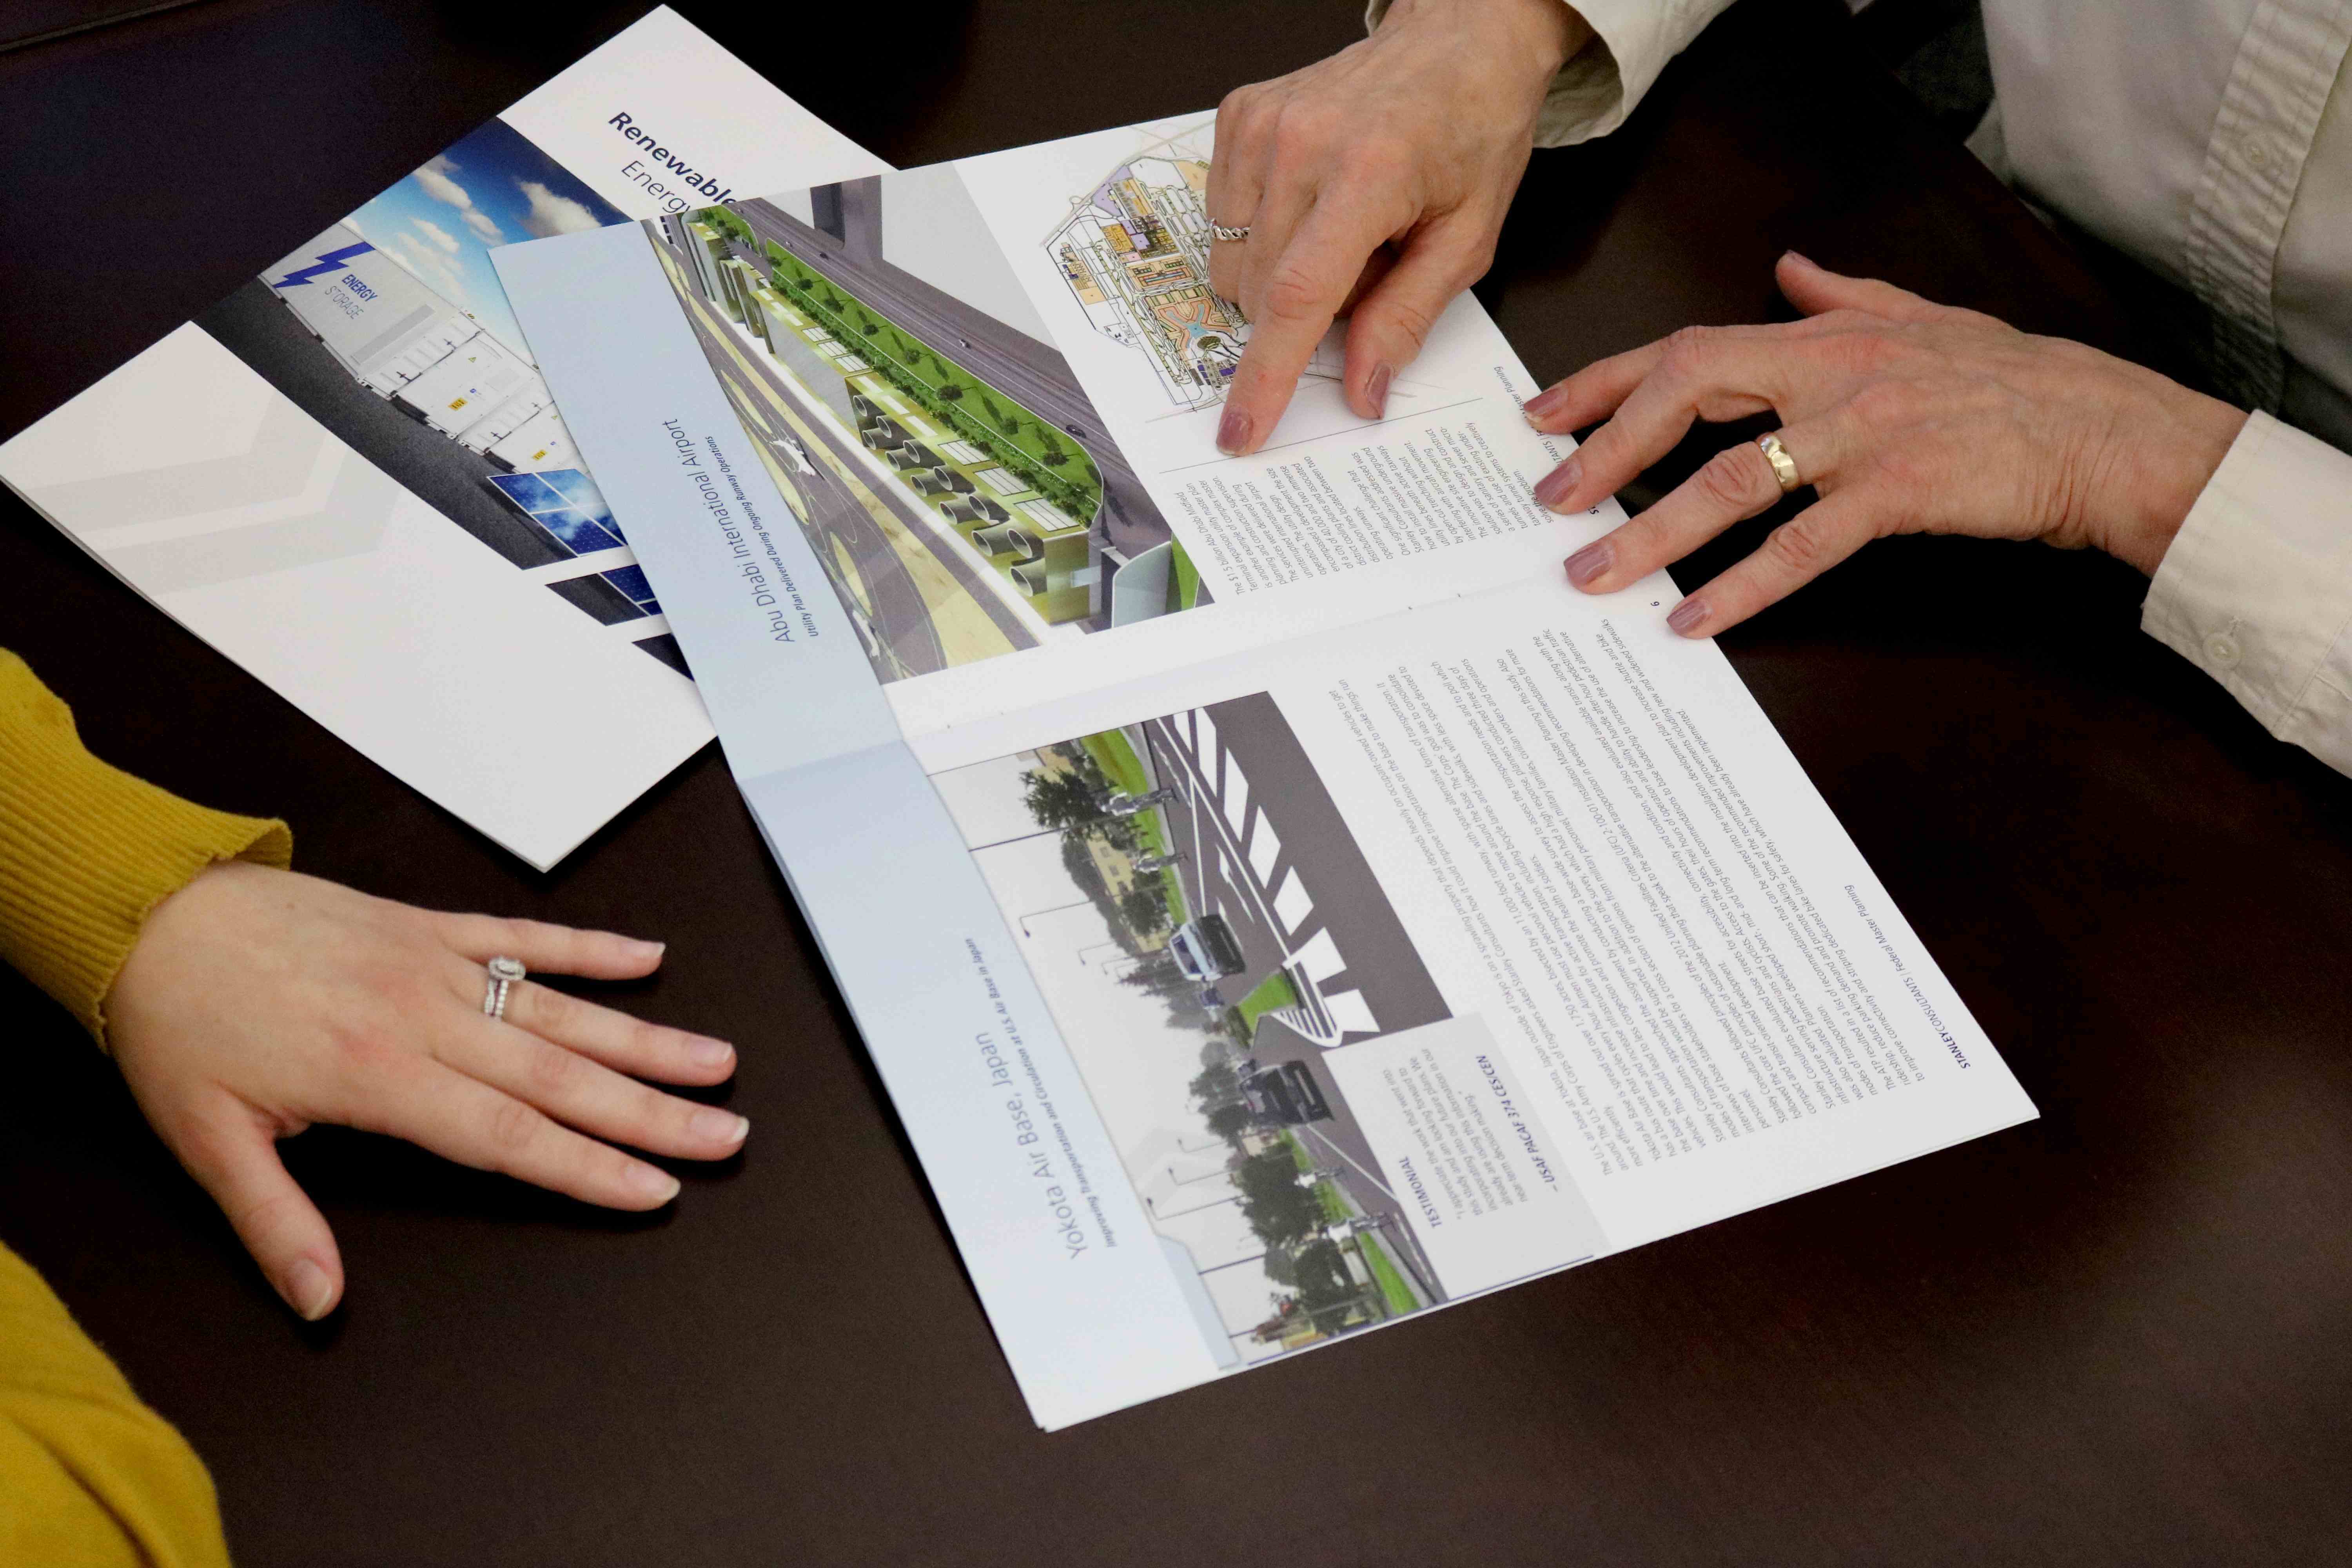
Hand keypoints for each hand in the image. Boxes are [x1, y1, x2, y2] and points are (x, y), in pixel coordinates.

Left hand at [106, 860, 745, 1319]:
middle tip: (726, 1131)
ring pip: (560, 1008)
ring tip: (715, 1060)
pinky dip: (588, 947)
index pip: (508, 1134)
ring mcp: (433, 963)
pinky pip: (522, 935)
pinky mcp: (426, 925)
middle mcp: (422, 1016)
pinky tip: (648, 959)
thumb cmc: (175, 1022)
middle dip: (651, 1111)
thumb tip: (318, 1301)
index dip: (587, 1166)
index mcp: (376, 1075)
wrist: (147, 912)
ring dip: (644, 1038)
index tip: (655, 1187)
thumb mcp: (205, 1139)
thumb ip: (274, 1221)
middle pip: (560, 1074)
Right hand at [1208, 0, 1588, 453]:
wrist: (1457, 41)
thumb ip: (1406, 319)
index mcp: (1370, 173)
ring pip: (1234, 263)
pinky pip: (1222, 218)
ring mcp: (1262, 125)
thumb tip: (1360, 393)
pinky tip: (1311, 198)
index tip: (1242, 431)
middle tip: (1366, 268)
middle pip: (1262, 292)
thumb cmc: (1471, 132)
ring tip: (1341, 227)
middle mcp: (1303, 144)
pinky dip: (1263, 230)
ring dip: (1282, 272)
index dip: (1267, 377)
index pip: (1298, 298)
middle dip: (1305, 312)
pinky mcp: (1239, 115)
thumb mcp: (1466, 239)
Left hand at [1525, 253, 2248, 634]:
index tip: (1547, 415)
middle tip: (1551, 499)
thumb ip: (1845, 294)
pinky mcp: (1897, 492)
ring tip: (1593, 573)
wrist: (2102, 429)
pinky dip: (1739, 588)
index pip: (1688, 347)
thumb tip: (1789, 268)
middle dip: (1607, 447)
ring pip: (1729, 479)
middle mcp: (1831, 373)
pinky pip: (1799, 547)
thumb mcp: (1924, 317)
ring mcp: (1862, 432)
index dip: (1608, 380)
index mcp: (1826, 334)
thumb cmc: (2012, 380)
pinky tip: (1692, 621)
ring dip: (1651, 531)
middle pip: (1689, 392)